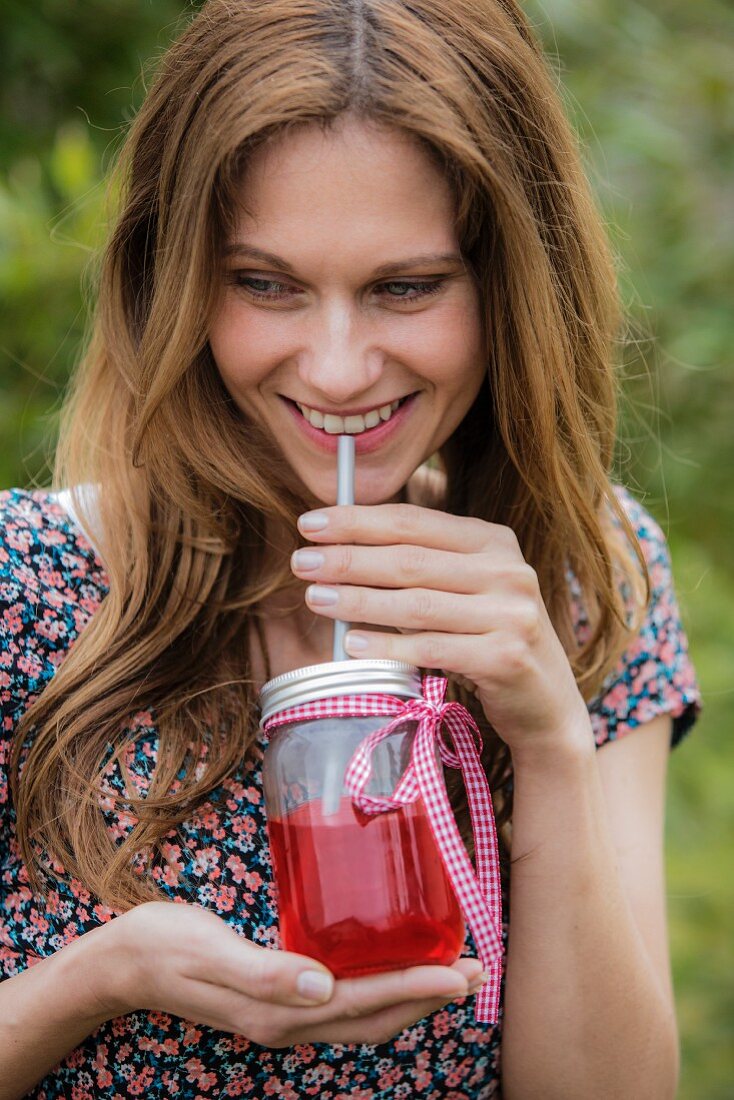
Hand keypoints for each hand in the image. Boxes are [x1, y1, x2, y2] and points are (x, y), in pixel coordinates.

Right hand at [92, 901, 485, 1047]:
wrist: (121, 963)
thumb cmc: (162, 946)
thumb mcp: (208, 952)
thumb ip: (264, 971)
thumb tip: (321, 987)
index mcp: (278, 1010)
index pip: (364, 1004)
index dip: (415, 989)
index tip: (460, 973)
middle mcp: (289, 1020)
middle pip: (375, 1018)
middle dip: (428, 998)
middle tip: (476, 972)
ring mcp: (283, 1012)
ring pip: (363, 1015)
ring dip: (410, 996)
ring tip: (449, 973)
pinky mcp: (277, 996)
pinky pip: (343, 1002)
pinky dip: (378, 989)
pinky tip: (387, 965)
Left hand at [293, 503, 593, 758]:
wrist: (544, 703)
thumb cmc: (488, 638)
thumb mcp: (467, 589)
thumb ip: (424, 564)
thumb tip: (341, 544)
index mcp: (494, 541)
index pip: (414, 522)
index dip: (357, 521)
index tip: (309, 524)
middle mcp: (508, 571)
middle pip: (410, 560)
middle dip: (348, 558)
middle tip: (300, 562)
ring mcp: (512, 614)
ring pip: (416, 604)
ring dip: (358, 601)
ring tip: (314, 598)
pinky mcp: (507, 657)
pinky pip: (433, 648)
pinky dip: (388, 646)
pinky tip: (352, 643)